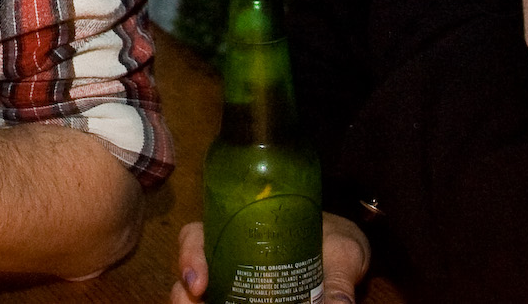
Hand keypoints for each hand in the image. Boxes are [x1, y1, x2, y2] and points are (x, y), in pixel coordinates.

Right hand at [174, 213, 370, 302]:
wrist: (345, 256)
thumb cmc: (335, 242)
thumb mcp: (340, 252)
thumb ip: (339, 277)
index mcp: (239, 230)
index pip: (197, 236)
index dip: (189, 256)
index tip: (199, 283)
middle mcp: (229, 256)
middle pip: (190, 270)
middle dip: (183, 291)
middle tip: (195, 303)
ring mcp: (235, 282)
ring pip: (196, 293)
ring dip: (189, 302)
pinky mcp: (246, 297)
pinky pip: (220, 302)